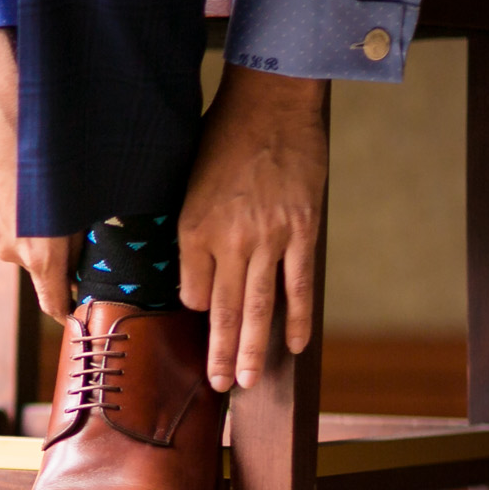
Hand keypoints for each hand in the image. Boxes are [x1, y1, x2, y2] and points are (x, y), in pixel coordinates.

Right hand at [0, 29, 75, 320]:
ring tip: (46, 185)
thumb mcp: (87, 186)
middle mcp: (5, 248)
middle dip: (59, 249)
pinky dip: (12, 205)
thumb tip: (108, 246)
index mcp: (38, 252)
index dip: (72, 307)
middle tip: (79, 214)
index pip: (54, 303)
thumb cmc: (46, 137)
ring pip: (17, 237)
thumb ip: (94, 229)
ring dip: (34, 223)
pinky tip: (21, 174)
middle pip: (39, 264)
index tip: (87, 305)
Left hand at [178, 64, 328, 391]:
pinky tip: (293, 347)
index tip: (205, 324)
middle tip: (220, 386)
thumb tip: (193, 277)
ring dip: (254, 349)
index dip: (199, 311)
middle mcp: (228, 239)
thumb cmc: (222, 139)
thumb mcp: (186, 184)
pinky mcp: (302, 230)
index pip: (192, 293)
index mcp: (192, 229)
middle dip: (221, 354)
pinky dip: (296, 319)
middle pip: (223, 312)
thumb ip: (191, 232)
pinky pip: (298, 285)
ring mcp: (268, 237)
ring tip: (249, 381)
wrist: (271, 103)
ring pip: (259, 307)